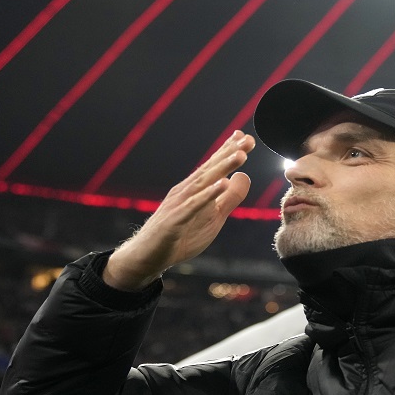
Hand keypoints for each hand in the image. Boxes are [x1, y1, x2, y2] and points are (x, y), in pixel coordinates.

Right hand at [103, 131, 254, 290]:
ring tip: (241, 156)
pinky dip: (208, 194)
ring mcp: (178, 204)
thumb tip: (244, 176)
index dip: (228, 151)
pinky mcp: (174, 221)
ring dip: (222, 168)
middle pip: (210, 169)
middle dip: (229, 153)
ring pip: (203, 183)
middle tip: (248, 139)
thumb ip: (229, 198)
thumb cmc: (180, 236)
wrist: (147, 257)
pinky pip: (193, 206)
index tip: (245, 136)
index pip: (213, 167)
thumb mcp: (214, 217)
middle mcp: (185, 191)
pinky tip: (222, 184)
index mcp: (195, 190)